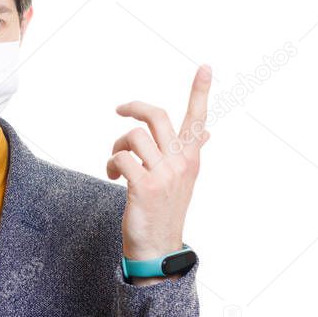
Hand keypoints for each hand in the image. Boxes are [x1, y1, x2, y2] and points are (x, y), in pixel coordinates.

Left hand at [107, 64, 211, 273]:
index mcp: (191, 157)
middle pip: (157, 115)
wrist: (157, 249)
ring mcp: (164, 174)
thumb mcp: (184, 179)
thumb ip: (193, 151)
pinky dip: (112, 164)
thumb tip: (205, 131)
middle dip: (134, 108)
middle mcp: (181, 162)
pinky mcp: (144, 186)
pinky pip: (121, 157)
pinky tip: (114, 176)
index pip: (197, 118)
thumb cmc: (166, 210)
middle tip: (121, 110)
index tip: (205, 67)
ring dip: (117, 146)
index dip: (200, 91)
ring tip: (117, 163)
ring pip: (133, 136)